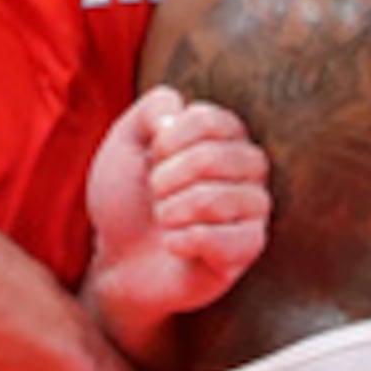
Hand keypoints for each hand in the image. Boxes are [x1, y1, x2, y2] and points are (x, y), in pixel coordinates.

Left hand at [84, 86, 268, 352]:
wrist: (118, 261)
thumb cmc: (127, 200)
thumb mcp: (125, 143)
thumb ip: (151, 110)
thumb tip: (179, 110)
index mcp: (225, 136)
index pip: (209, 120)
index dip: (168, 141)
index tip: (150, 160)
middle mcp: (248, 169)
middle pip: (215, 156)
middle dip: (166, 178)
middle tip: (153, 194)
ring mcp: (252, 210)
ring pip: (220, 199)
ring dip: (172, 211)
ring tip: (162, 220)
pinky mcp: (247, 249)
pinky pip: (227, 240)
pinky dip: (185, 241)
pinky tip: (173, 244)